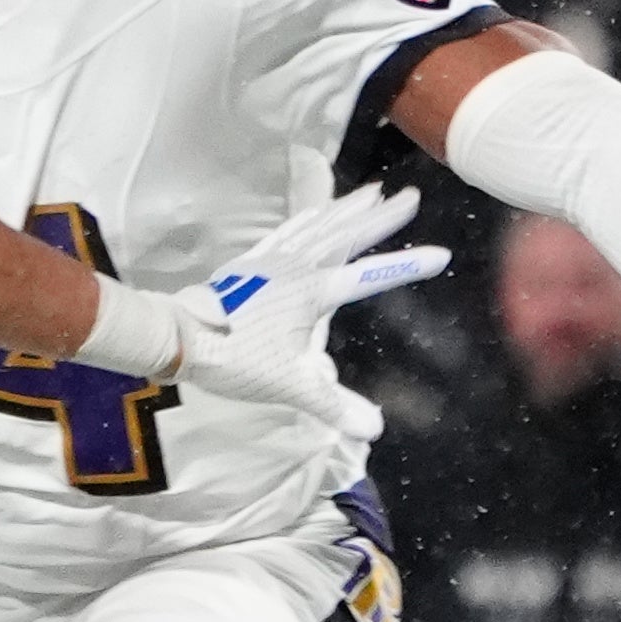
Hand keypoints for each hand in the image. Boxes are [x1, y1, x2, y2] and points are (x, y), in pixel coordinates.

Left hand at [81, 183, 448, 444]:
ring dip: (347, 209)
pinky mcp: (251, 263)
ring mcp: (272, 261)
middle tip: (411, 196)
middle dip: (381, 218)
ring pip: (318, 227)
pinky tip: (315, 212)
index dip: (406, 267)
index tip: (441, 255)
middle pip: (346, 236)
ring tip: (371, 192)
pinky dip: (308, 217)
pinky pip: (288, 231)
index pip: (369, 277)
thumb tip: (374, 429)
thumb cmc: (235, 359)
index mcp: (313, 293)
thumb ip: (332, 404)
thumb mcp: (289, 386)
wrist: (180, 338)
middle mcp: (297, 268)